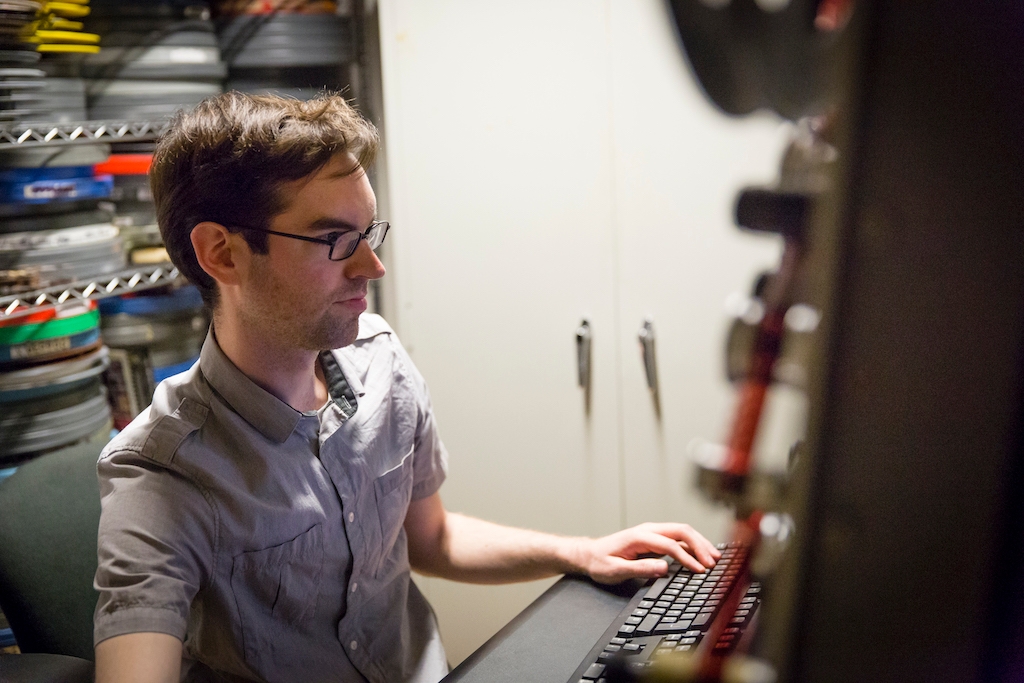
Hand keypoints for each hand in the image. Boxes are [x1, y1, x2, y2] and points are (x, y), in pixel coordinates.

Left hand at [575, 523, 720, 584]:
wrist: (588, 555)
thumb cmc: (599, 563)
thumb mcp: (615, 570)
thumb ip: (639, 568)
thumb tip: (664, 568)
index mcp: (639, 536)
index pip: (670, 544)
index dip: (687, 557)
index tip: (699, 570)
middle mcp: (647, 531)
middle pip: (681, 531)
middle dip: (700, 545)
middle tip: (713, 562)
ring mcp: (652, 534)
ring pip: (682, 532)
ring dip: (699, 543)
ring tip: (714, 557)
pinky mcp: (654, 540)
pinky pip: (677, 539)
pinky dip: (692, 545)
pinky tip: (701, 554)